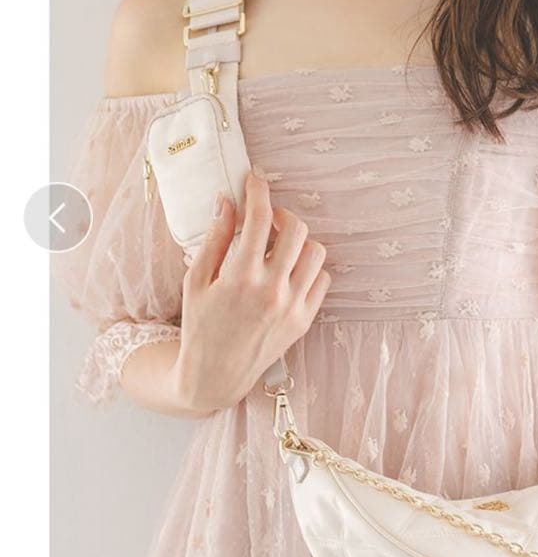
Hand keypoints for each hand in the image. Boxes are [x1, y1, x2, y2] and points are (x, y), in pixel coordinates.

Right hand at [174, 171, 331, 412]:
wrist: (215, 376)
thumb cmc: (200, 326)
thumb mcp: (196, 281)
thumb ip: (215, 239)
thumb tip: (228, 202)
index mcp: (241, 278)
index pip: (260, 219)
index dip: (259, 192)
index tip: (255, 180)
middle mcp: (272, 291)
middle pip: (296, 229)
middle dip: (281, 214)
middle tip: (266, 218)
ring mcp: (293, 307)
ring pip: (316, 252)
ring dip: (298, 240)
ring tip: (278, 246)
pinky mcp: (304, 320)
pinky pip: (322, 279)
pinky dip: (309, 267)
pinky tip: (289, 270)